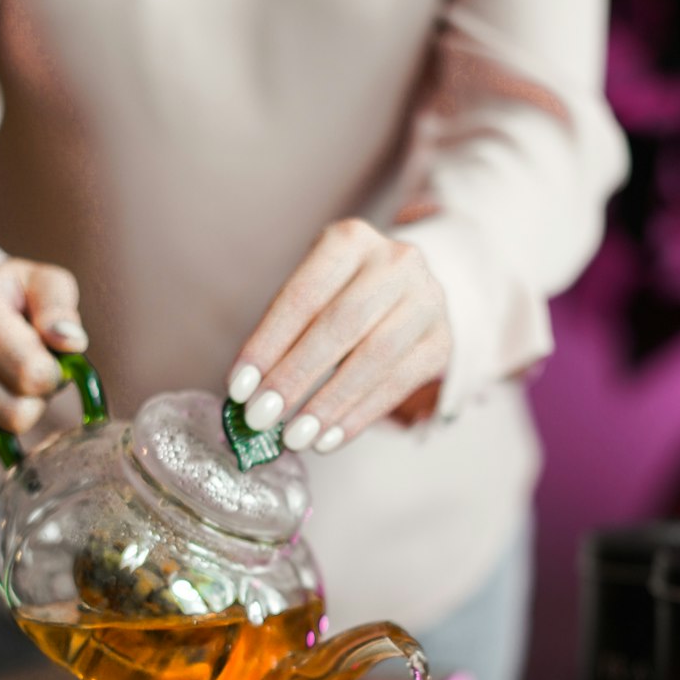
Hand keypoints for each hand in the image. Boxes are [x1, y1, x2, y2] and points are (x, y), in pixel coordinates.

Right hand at [0, 259, 87, 462]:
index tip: (45, 360)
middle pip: (18, 412)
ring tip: (3, 388)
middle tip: (24, 376)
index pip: (31, 372)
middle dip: (35, 399)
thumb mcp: (35, 282)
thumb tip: (72, 343)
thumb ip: (60, 306)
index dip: (52, 375)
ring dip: (12, 419)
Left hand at [226, 218, 451, 452]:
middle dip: (294, 377)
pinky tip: (329, 439)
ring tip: (295, 437)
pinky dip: (359, 416)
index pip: (302, 296)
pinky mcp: (441, 341)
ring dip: (328, 403)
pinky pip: (398, 385)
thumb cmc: (346, 296)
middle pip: (339, 326)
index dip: (267, 345)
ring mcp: (426, 301)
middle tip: (260, 418)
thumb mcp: (316, 294)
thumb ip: (285, 336)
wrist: (412, 293)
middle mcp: (395, 262)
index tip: (237, 388)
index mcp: (350, 240)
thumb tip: (246, 398)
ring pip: (374, 358)